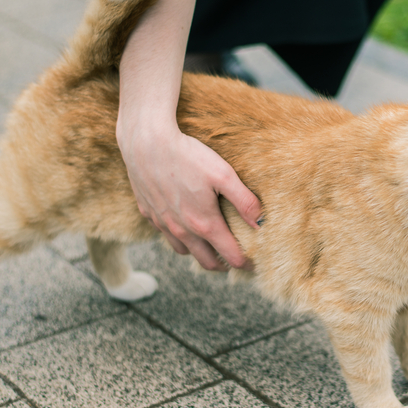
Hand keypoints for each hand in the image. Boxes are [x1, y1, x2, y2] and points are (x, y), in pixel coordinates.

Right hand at [119, 124, 260, 270]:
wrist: (146, 143)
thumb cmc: (188, 156)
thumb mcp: (224, 175)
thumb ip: (245, 201)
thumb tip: (261, 224)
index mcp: (204, 224)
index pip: (230, 257)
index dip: (246, 263)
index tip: (254, 264)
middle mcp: (182, 230)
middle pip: (206, 262)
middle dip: (223, 264)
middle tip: (236, 259)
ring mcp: (162, 224)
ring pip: (184, 251)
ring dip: (200, 252)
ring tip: (211, 243)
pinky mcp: (148, 213)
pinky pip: (166, 235)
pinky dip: (179, 236)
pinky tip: (185, 223)